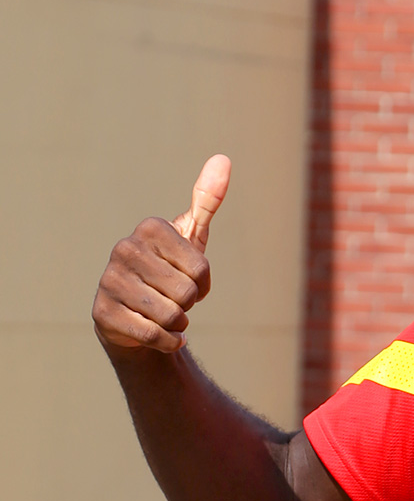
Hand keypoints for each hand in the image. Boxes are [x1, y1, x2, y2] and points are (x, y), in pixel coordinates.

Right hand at [92, 155, 231, 357]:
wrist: (136, 315)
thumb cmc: (169, 271)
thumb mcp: (191, 237)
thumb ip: (208, 200)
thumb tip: (223, 159)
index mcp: (149, 229)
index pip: (201, 268)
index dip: (203, 283)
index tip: (187, 278)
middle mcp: (124, 249)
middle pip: (186, 293)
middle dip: (188, 304)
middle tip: (171, 297)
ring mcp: (109, 281)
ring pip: (171, 315)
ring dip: (177, 323)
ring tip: (163, 313)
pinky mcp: (102, 313)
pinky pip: (155, 335)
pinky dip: (168, 341)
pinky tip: (161, 334)